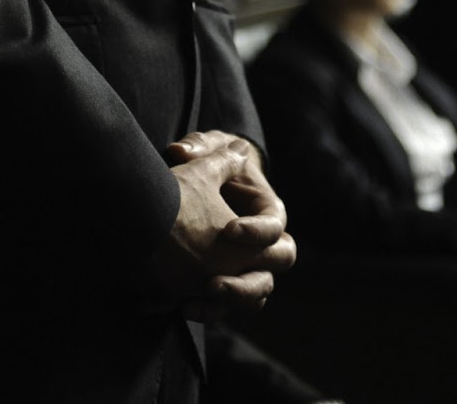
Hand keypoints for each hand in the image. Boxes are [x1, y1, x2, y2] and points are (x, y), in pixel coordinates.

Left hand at [148, 129, 295, 321]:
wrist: (202, 183)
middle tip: (214, 280)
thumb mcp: (208, 146)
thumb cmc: (213, 158)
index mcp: (268, 209)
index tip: (228, 230)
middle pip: (276, 267)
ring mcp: (249, 265)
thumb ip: (198, 146)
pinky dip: (207, 309)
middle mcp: (265, 242)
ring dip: (230, 301)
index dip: (256, 232)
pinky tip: (182, 307)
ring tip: (196, 300)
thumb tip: (180, 152)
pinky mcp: (228, 280)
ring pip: (256, 295)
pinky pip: (228, 305)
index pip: (275, 226)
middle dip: (248, 279)